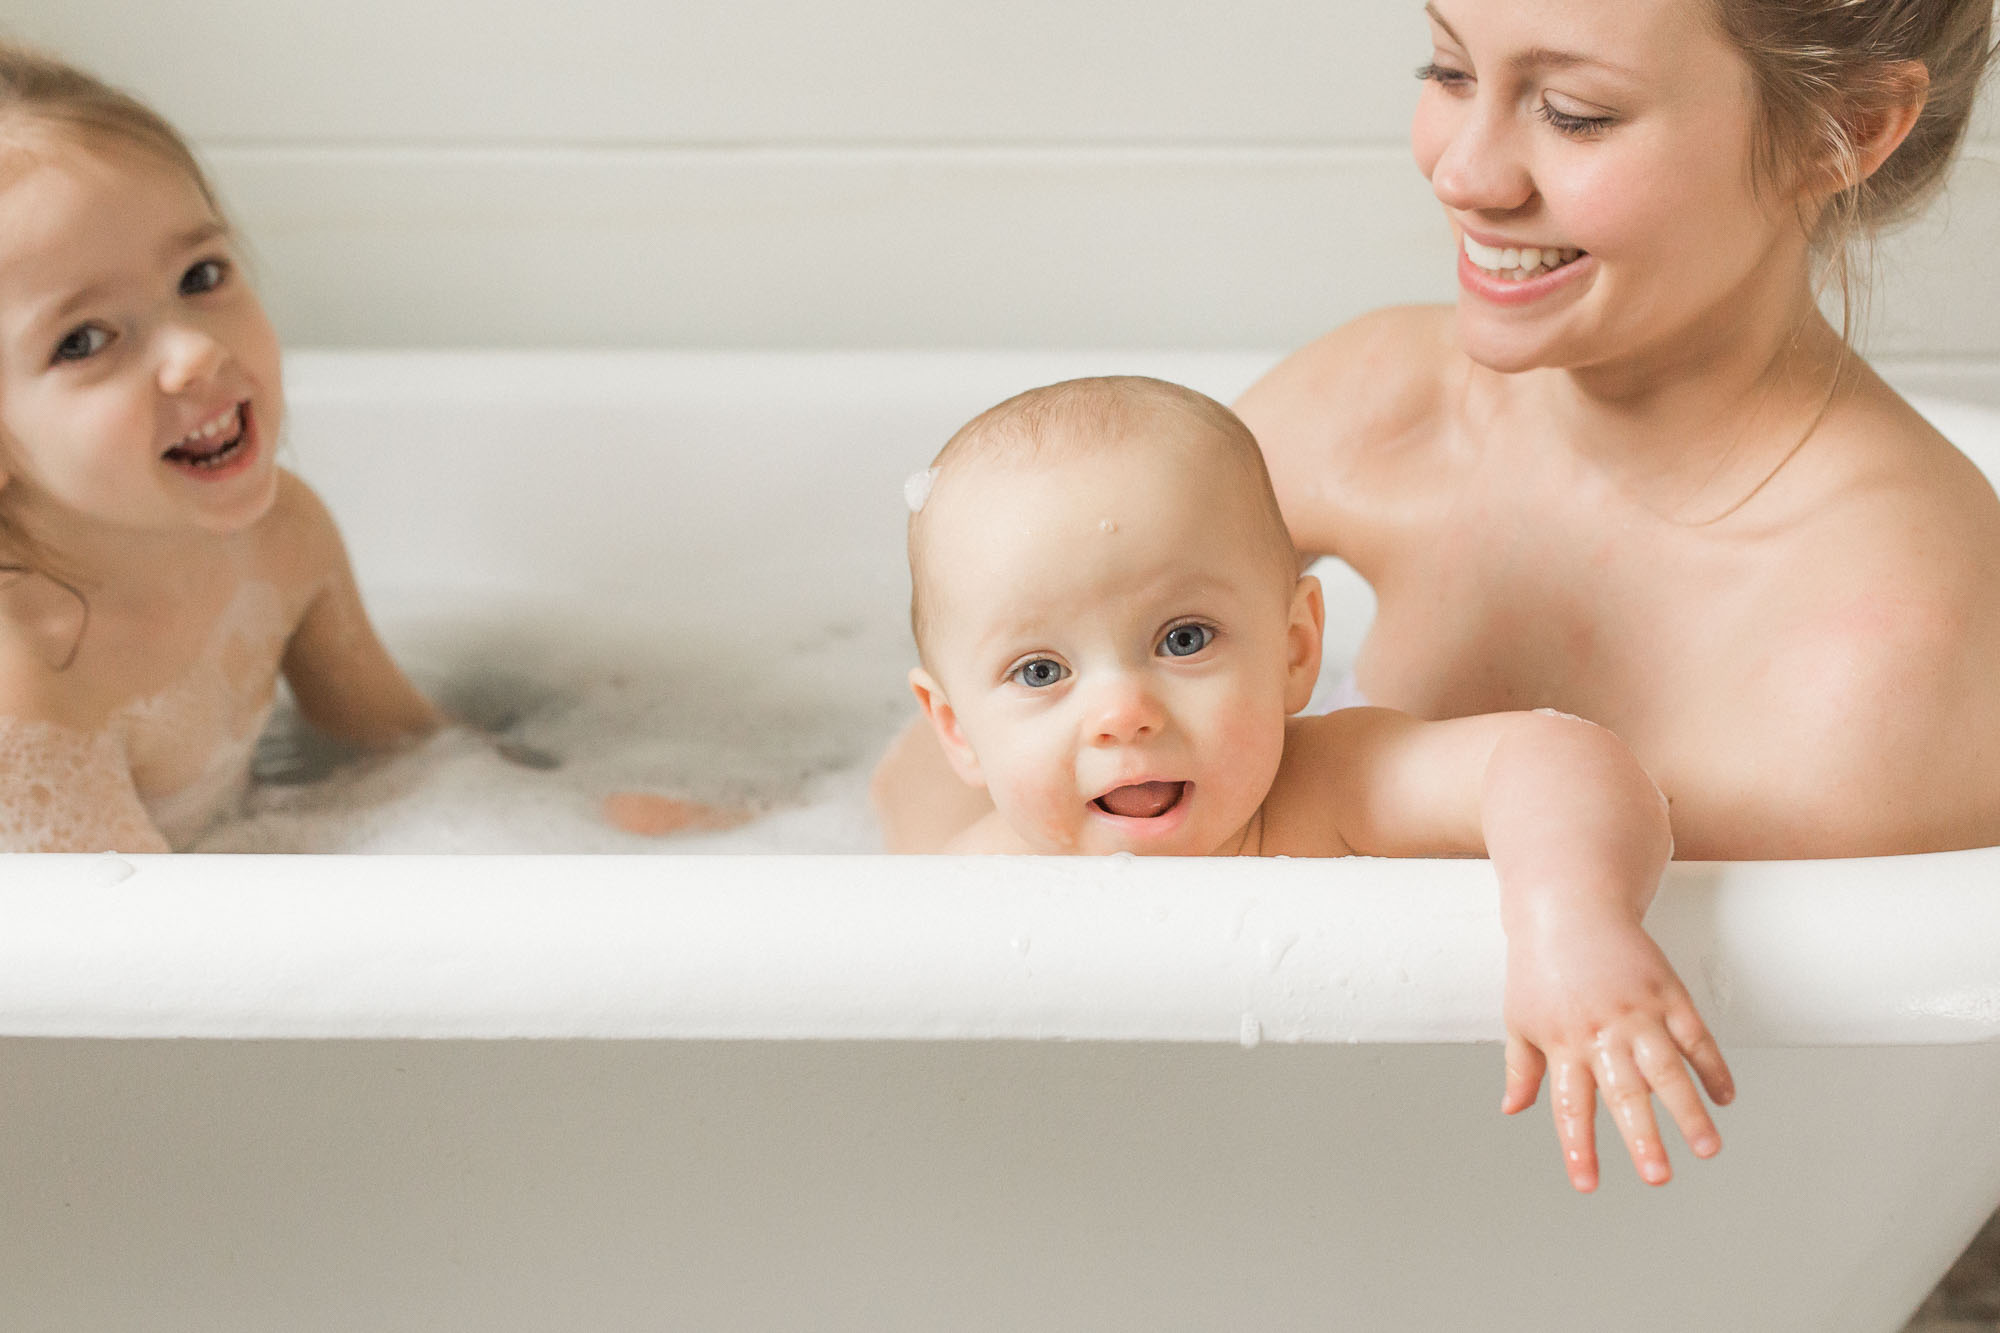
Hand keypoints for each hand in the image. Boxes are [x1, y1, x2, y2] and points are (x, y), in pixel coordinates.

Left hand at [1501, 911, 1733, 1191]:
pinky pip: (1696, 1036)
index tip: (1587, 1185)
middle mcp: (1602, 1032)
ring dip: (1689, 1111)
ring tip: (1707, 1149)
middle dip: (1643, 1138)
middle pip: (1624, 1093)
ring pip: (1667, 1069)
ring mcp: (1638, 1012)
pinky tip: (1725, 1097)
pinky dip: (1713, 1067)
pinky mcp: (1667, 993)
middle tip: (1659, 1178)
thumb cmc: (1538, 967)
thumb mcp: (1520, 1017)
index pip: (1570, 1106)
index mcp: (1562, 1044)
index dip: (1579, 1147)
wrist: (1568, 908)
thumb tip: (1511, 1110)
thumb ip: (1521, 1068)